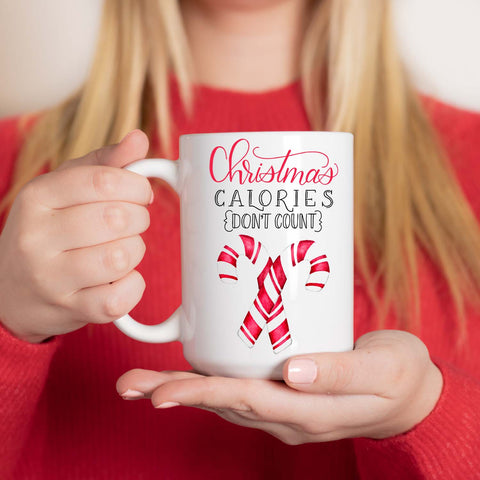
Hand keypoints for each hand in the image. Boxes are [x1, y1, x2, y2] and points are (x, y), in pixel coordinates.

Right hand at [0, 130, 152, 342]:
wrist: (11, 291)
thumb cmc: (48, 231)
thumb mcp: (64, 189)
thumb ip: (103, 164)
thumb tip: (139, 139)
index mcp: (37, 198)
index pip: (103, 181)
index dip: (136, 186)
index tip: (140, 193)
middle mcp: (37, 238)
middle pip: (117, 218)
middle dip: (139, 218)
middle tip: (133, 222)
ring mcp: (50, 278)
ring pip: (122, 257)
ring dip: (135, 251)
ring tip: (123, 250)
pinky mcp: (69, 310)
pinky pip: (120, 298)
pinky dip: (133, 286)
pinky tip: (121, 279)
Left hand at [117, 330, 442, 443]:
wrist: (409, 394)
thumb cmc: (398, 377)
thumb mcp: (381, 372)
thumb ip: (339, 374)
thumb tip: (292, 371)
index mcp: (307, 412)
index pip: (244, 401)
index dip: (202, 394)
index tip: (161, 392)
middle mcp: (287, 416)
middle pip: (222, 403)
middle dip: (174, 394)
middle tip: (130, 386)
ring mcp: (284, 409)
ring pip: (226, 399)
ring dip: (184, 389)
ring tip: (143, 382)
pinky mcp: (286, 395)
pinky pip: (241, 392)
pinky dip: (210, 383)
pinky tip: (191, 373)